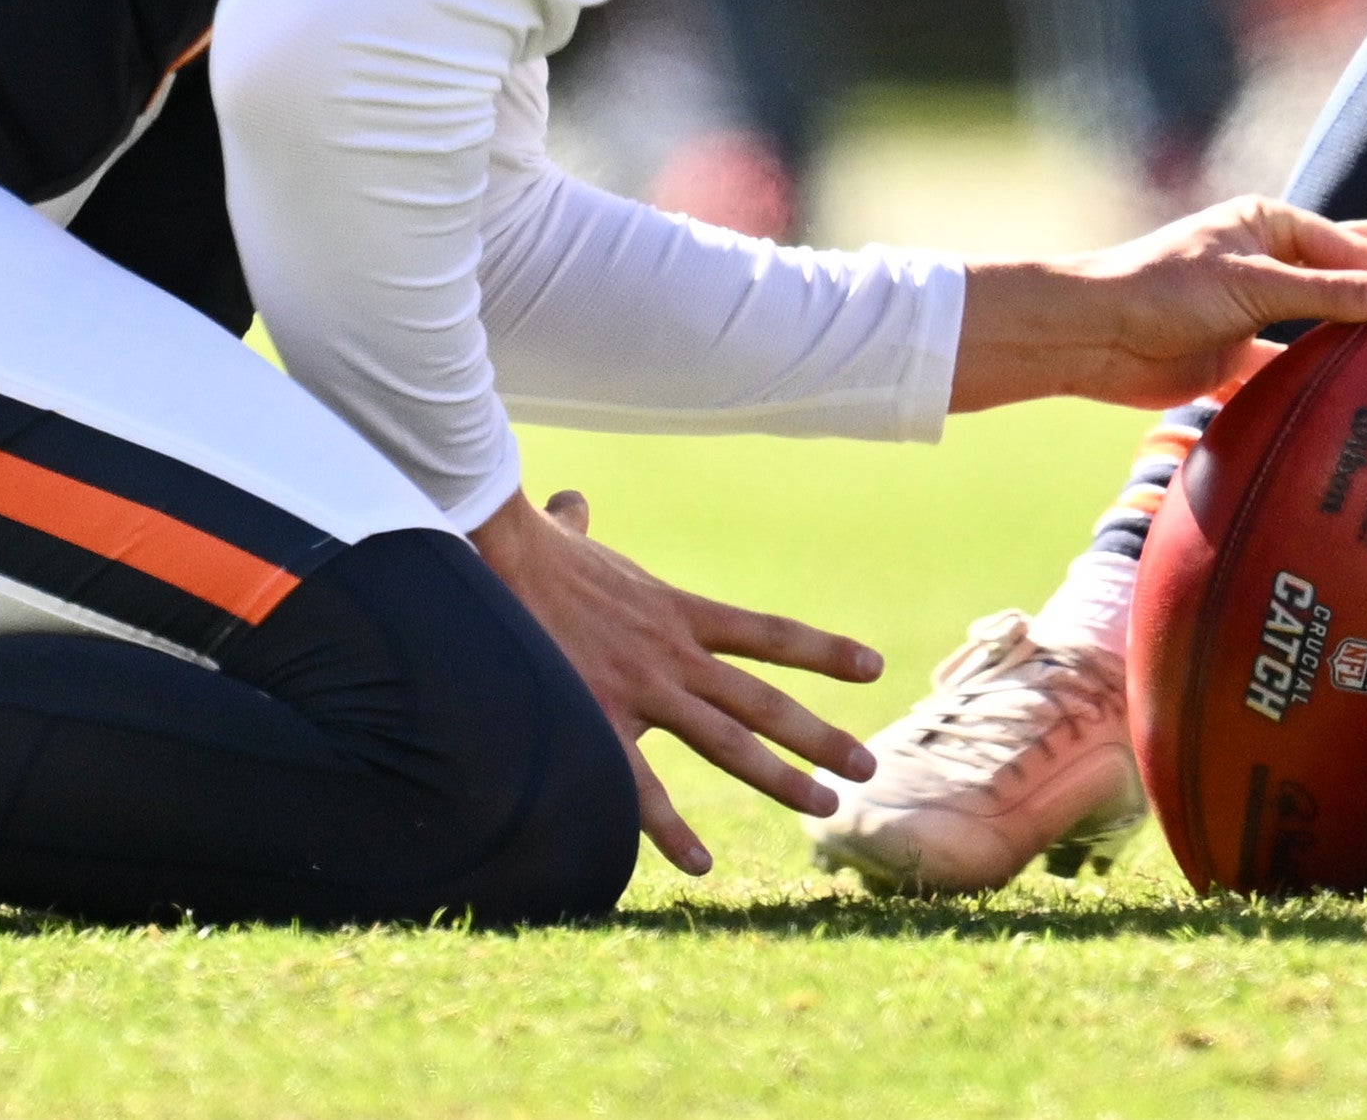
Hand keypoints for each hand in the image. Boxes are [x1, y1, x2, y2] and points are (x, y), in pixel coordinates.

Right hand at [464, 482, 884, 875]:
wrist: (493, 559)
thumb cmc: (523, 551)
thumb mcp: (570, 535)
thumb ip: (581, 524)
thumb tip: (570, 501)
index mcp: (677, 612)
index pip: (769, 634)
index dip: (824, 652)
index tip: (873, 667)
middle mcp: (674, 655)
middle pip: (764, 701)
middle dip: (819, 736)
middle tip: (867, 766)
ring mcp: (642, 690)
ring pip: (728, 742)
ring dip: (779, 778)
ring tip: (825, 808)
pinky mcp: (598, 719)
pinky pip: (641, 787)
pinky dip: (669, 830)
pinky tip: (700, 864)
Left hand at [951, 197, 1366, 412]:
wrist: (1089, 336)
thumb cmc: (1162, 290)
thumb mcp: (1251, 285)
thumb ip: (1326, 292)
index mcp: (1268, 224)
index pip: (1354, 247)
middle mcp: (1263, 260)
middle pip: (1348, 262)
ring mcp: (1250, 309)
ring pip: (1324, 316)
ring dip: (1366, 322)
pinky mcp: (1231, 356)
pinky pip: (1289, 365)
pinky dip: (1319, 375)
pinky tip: (1351, 387)